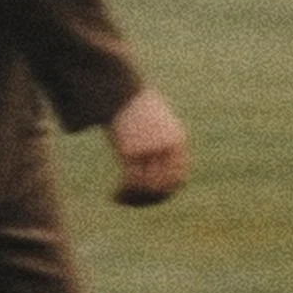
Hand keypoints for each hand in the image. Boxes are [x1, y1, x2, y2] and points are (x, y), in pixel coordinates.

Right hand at [106, 86, 189, 206]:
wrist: (123, 91)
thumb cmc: (135, 109)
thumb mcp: (154, 127)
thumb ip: (159, 145)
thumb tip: (153, 167)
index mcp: (177, 142)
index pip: (178, 179)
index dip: (164, 194)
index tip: (146, 197)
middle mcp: (167, 147)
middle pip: (164, 187)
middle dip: (147, 201)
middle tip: (131, 201)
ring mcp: (150, 148)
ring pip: (148, 188)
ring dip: (133, 199)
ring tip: (119, 198)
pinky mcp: (131, 150)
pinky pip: (131, 182)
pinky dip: (122, 194)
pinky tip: (113, 195)